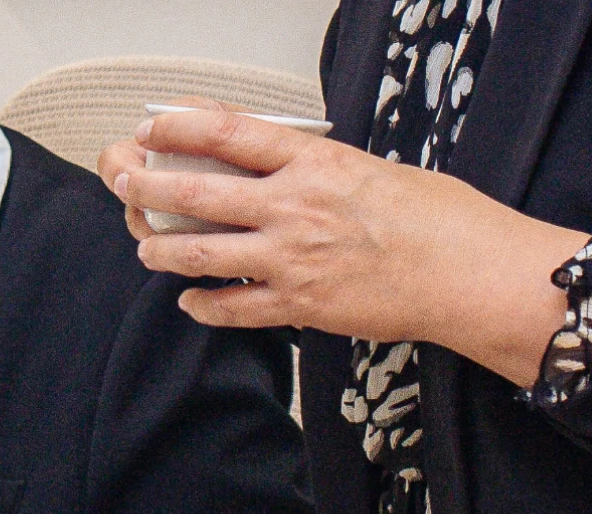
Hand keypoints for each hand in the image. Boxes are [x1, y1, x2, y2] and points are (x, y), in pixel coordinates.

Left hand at [96, 105, 587, 385]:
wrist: (470, 272)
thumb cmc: (435, 217)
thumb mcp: (369, 168)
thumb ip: (313, 166)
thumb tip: (266, 159)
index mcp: (315, 163)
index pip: (229, 133)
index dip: (179, 127)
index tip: (151, 127)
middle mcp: (294, 207)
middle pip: (196, 194)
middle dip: (145, 188)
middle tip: (121, 183)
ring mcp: (291, 259)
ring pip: (201, 253)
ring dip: (162, 250)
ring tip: (146, 248)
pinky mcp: (300, 305)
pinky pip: (233, 308)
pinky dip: (203, 305)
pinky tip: (189, 301)